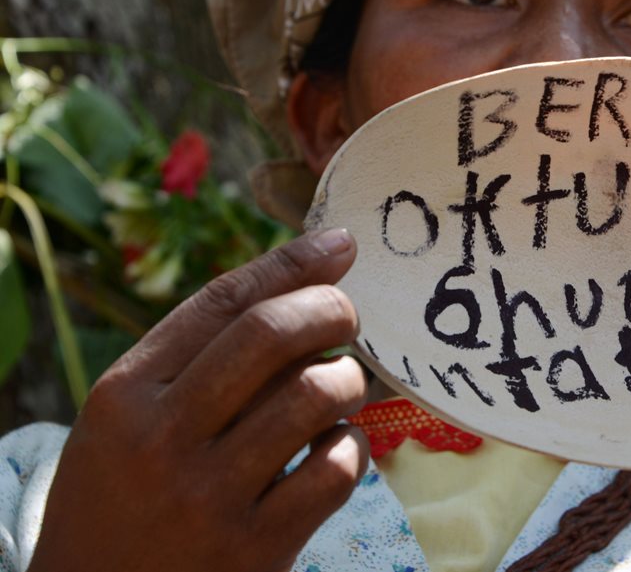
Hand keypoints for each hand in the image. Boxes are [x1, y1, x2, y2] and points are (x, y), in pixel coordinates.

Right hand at [28, 229, 369, 571]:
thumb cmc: (124, 498)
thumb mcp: (126, 421)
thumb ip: (195, 358)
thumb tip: (301, 280)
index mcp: (125, 395)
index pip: (222, 302)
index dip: (291, 263)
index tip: (339, 243)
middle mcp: (162, 439)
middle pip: (272, 334)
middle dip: (330, 309)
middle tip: (348, 316)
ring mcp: (210, 496)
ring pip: (316, 395)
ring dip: (348, 382)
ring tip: (339, 391)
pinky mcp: (256, 547)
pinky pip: (338, 467)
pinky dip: (352, 448)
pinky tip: (335, 451)